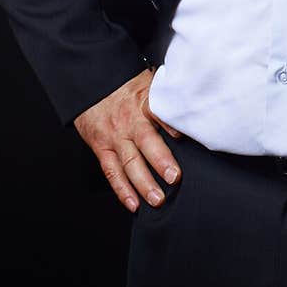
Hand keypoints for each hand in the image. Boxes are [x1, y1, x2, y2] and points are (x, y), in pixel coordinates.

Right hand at [73, 68, 182, 212]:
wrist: (92, 86)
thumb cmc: (126, 87)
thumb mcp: (149, 83)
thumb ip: (167, 97)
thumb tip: (195, 105)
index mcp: (144, 102)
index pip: (159, 111)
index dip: (170, 123)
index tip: (184, 135)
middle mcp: (130, 121)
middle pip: (146, 141)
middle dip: (160, 161)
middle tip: (174, 177)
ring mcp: (115, 137)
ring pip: (129, 163)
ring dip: (143, 183)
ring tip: (157, 199)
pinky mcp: (102, 148)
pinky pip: (112, 172)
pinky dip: (122, 190)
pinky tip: (134, 204)